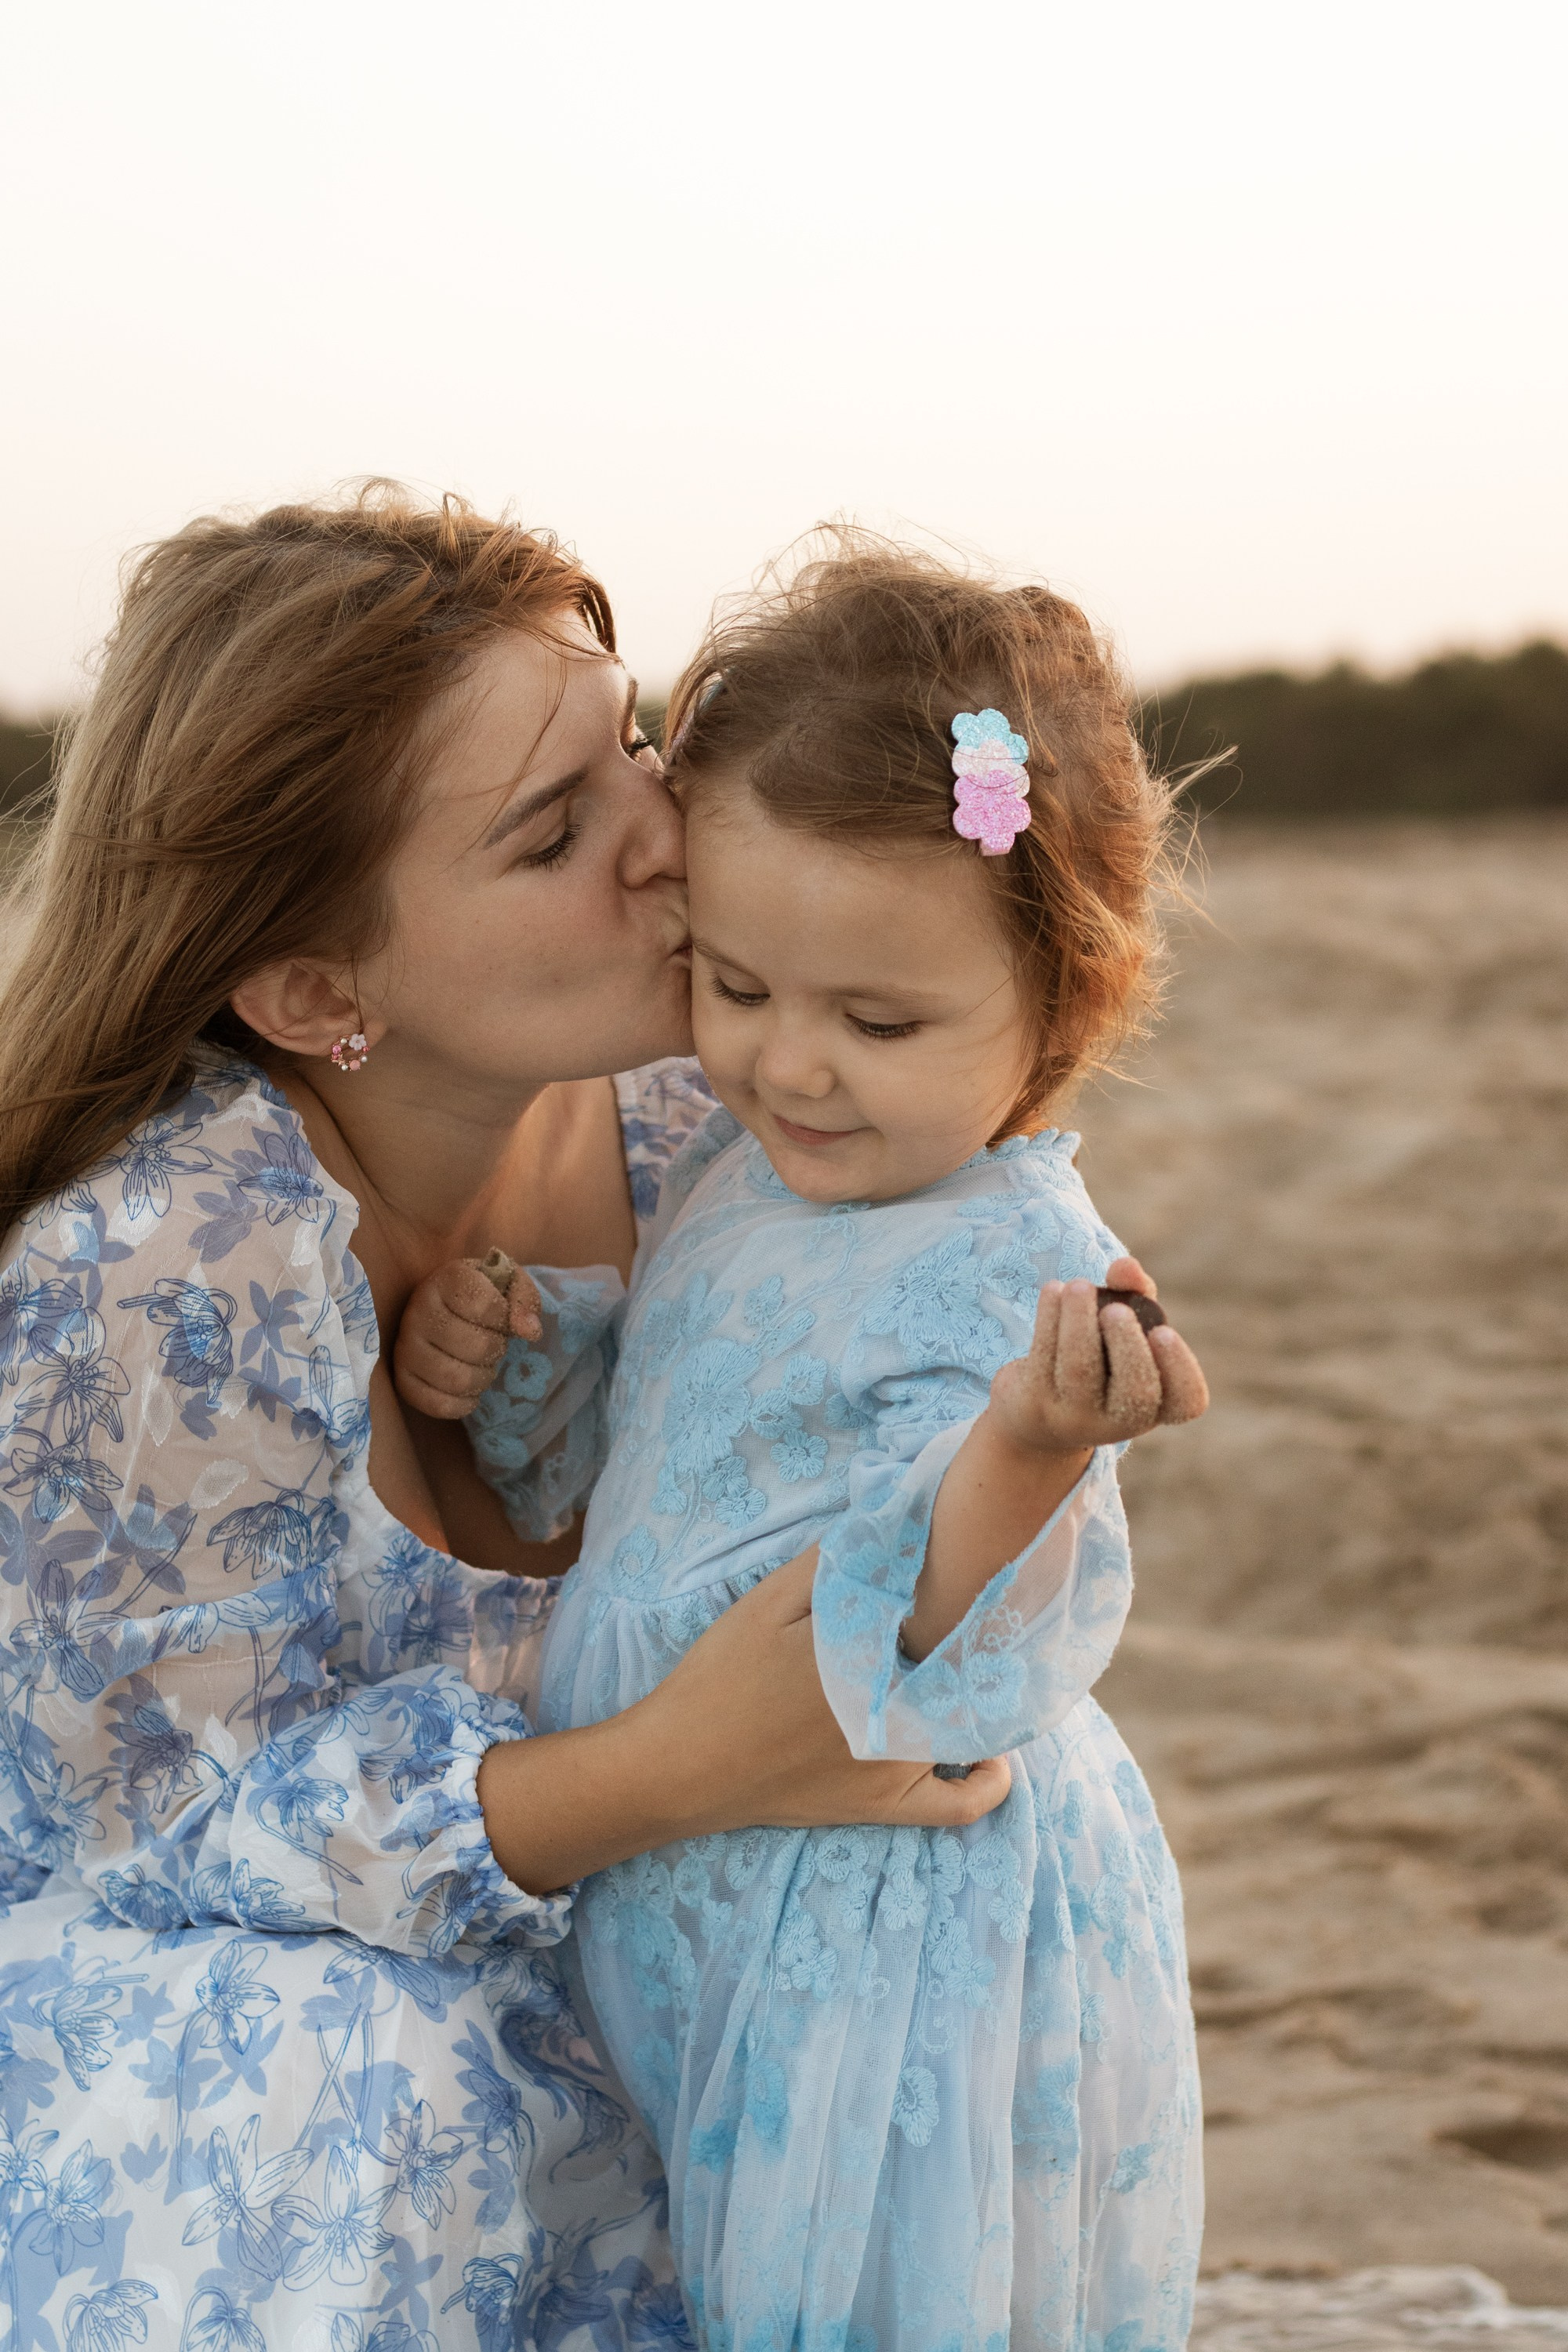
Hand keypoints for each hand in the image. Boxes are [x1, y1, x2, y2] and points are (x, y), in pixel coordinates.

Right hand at [392, 1257, 542, 1420]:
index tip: (502, 1317)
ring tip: (482, 1365)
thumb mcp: (508, 1283)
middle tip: (493, 1344)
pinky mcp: (402, 1379)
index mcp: (445, 1280)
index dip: (504, 1318)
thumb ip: (524, 1300)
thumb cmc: (483, 1295)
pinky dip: (463, 1403)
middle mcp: (417, 1311)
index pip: (485, 1305)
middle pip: (477, 1347)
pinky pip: (438, 1404)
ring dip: (483, 1378)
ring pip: (459, 1380)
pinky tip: (469, 1390)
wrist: (446, 1309)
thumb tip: (530, 1330)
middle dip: (497, 1350)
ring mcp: (406, 1346)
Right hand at [479, 1550, 1010, 1894]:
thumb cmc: (721, 1677)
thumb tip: (892, 1521)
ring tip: (983, 1659)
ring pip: (973, 1721)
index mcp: (869, 1650)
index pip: (947, 1608)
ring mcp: (897, 1763)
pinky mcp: (886, 1806)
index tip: (979, 1557)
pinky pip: (958, 1805)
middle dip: (985, 1632)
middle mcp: (895, 1708)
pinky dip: (986, 1781)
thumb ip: (833, 1563)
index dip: (970, 1580)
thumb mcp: (767, 1602)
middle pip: (970, 1664)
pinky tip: (990, 1757)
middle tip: (990, 1604)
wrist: (681, 1765)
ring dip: (985, 1689)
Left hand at [988, 1254, 1208, 1455]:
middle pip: (1135, 1393)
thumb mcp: (1123, 1327)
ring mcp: (1075, 1418)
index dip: (1180, 1368)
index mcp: (1157, 1406)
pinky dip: (1049, 1317)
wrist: (1036, 1411)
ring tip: (1079, 1285)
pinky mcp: (1035, 1405)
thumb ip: (1135, 1292)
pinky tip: (1053, 1290)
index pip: (1186, 1401)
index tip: (1163, 1331)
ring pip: (1079, 1371)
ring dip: (1079, 1321)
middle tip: (1116, 1310)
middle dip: (1127, 1345)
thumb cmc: (1098, 1358)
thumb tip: (1125, 1267)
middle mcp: (1120, 1422)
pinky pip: (1043, 1358)